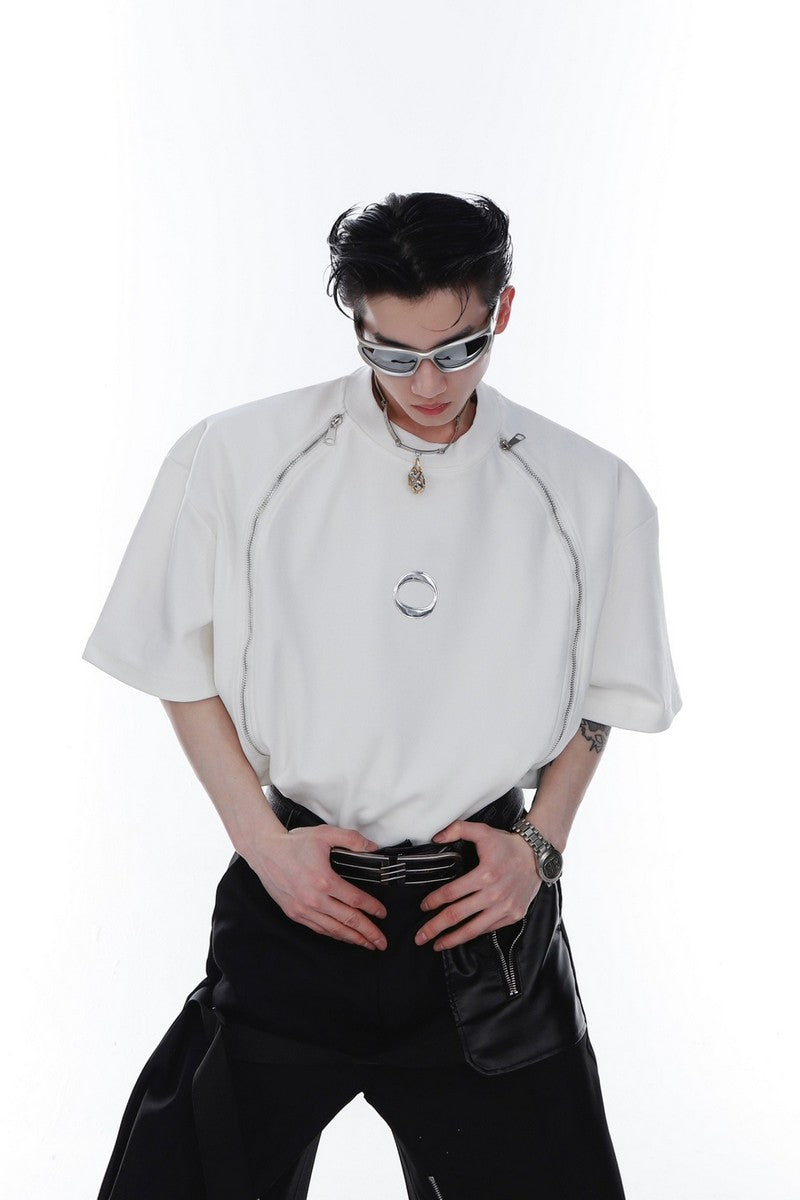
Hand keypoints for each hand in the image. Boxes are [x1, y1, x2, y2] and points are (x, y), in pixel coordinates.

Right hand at [246, 824, 387, 949]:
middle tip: (381, 942)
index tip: (383, 914)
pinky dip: (333, 935)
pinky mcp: (294, 913)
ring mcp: (303, 909)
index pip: (356, 900)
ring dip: (352, 939)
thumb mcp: (325, 833)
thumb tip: (372, 848)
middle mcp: (314, 899)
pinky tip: (342, 936)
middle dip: (368, 933)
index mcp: (324, 880)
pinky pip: (318, 928)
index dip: (372, 908)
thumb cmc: (294, 843)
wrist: (265, 851)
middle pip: (348, 920)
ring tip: (366, 944)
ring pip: (333, 929)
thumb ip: (352, 839)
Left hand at [414, 821, 541, 951]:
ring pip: (473, 929)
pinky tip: (462, 936)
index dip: (434, 901)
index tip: (423, 906)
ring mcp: (505, 907)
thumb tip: (436, 837)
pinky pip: (489, 929)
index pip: (451, 893)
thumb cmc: (508, 844)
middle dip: (435, 927)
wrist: (537, 855)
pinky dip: (473, 934)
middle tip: (420, 937)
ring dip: (452, 939)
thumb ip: (457, 829)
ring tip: (437, 945)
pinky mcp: (514, 915)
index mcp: (484, 874)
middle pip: (457, 915)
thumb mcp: (482, 831)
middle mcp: (494, 894)